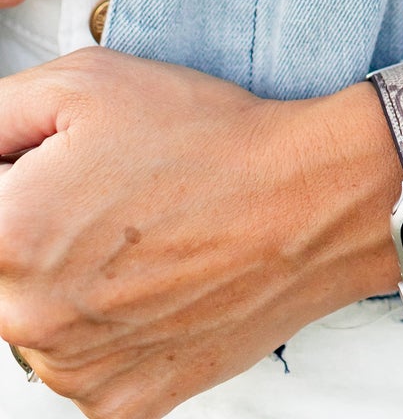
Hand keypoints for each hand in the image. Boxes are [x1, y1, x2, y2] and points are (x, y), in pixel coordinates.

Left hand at [0, 51, 397, 418]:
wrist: (304, 202)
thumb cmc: (210, 144)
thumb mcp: (86, 84)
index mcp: (8, 235)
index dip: (17, 179)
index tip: (57, 180)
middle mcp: (28, 317)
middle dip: (32, 233)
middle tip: (101, 198)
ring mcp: (73, 369)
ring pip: (33, 322)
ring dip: (64, 286)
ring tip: (134, 239)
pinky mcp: (118, 403)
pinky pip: (81, 366)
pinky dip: (105, 330)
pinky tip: (148, 284)